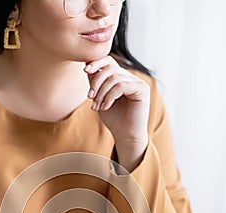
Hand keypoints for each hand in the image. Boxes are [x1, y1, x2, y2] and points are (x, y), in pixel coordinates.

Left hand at [84, 56, 150, 170]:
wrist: (125, 135)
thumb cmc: (114, 119)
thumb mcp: (100, 98)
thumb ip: (96, 83)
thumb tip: (87, 65)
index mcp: (121, 78)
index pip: (109, 61)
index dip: (97, 62)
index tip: (85, 70)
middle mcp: (131, 78)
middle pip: (110, 68)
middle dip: (96, 82)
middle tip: (89, 97)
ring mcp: (138, 82)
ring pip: (114, 78)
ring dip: (101, 93)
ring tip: (96, 106)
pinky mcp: (143, 89)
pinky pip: (121, 86)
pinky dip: (110, 96)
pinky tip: (105, 107)